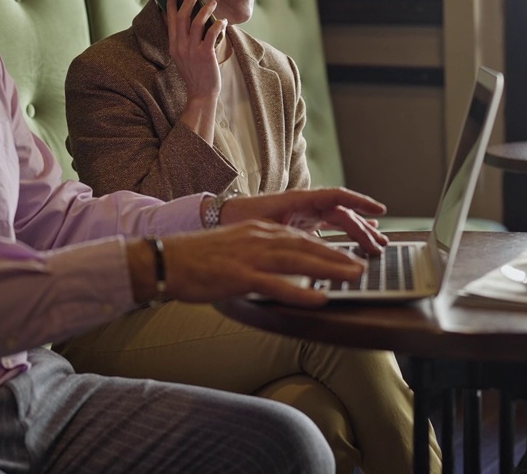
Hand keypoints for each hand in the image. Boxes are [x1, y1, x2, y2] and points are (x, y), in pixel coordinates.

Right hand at [129, 222, 364, 306]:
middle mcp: (258, 237)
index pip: (299, 236)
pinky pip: (276, 284)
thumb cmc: (195, 259)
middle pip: (306, 245)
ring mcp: (249, 255)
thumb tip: (278, 267)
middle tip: (362, 265)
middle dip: (337, 255)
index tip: (346, 255)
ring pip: (299, 260)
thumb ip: (257, 254)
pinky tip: (319, 298)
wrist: (164, 259)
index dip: (326, 246)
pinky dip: (300, 290)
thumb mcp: (232, 248)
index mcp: (256, 230)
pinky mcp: (239, 275)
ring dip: (330, 268)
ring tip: (353, 277)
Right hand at [166, 0, 225, 103]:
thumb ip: (183, 41)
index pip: (170, 20)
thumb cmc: (195, 74)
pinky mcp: (205, 54)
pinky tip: (223, 20)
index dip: (171, 4)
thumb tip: (191, 22)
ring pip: (197, 22)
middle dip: (189, 0)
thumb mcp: (182, 57)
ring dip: (205, 9)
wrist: (201, 93)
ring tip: (212, 2)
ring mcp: (192, 50)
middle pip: (182, 17)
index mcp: (174, 46)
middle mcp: (181, 46)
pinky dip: (218, 24)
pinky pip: (212, 32)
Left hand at [219, 188, 388, 254]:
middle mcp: (304, 205)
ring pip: (338, 222)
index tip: (378, 210)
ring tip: (376, 245)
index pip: (336, 197)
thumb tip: (312, 247)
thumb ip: (289, 234)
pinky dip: (344, 235)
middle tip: (380, 245)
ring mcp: (304, 214)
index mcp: (299, 199)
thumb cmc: (239, 217)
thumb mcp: (265, 226)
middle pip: (342, 213)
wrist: (220, 218)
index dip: (359, 202)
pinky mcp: (300, 224)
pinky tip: (357, 243)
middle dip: (363, 227)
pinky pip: (328, 228)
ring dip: (358, 232)